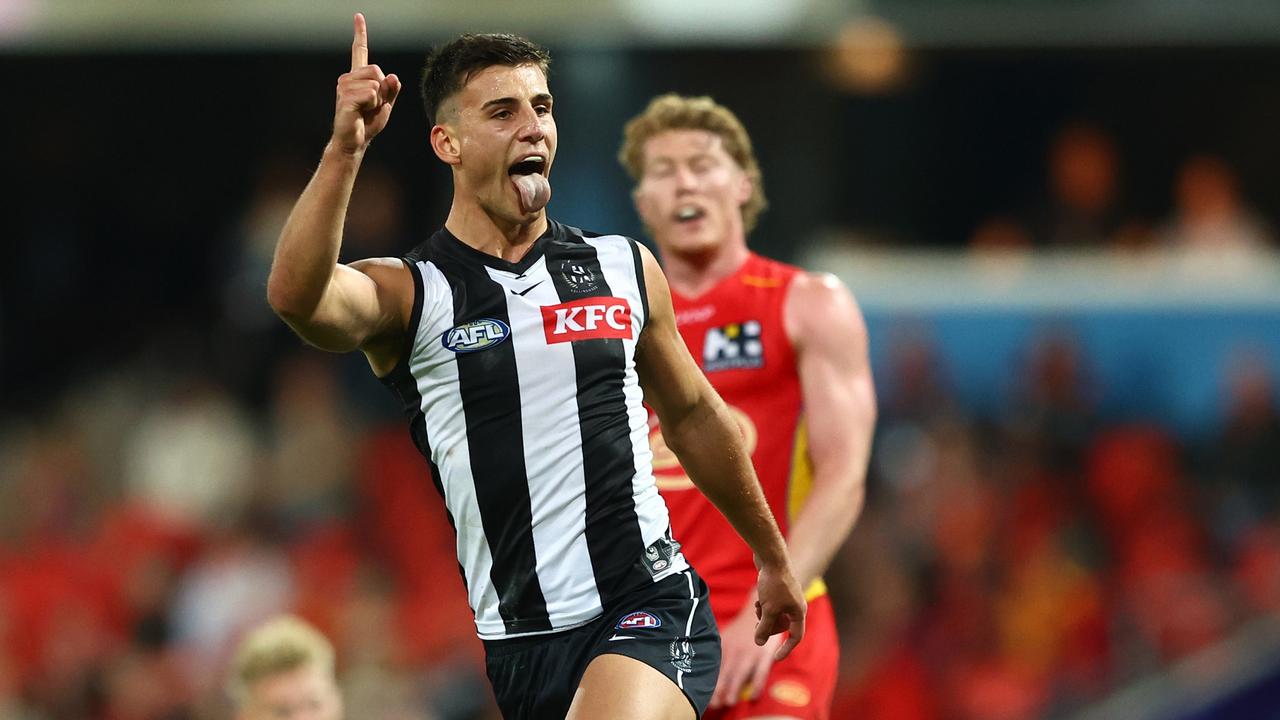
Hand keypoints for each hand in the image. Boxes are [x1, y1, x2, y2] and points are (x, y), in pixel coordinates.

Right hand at [332, 13, 400, 154]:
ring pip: (376, 83)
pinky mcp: (346, 97)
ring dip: (378, 99)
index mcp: (358, 78)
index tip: (358, 16)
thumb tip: (393, 77)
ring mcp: (345, 87)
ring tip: (366, 110)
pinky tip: (361, 112)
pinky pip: (371, 93)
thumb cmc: (368, 123)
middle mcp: (348, 78)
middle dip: (383, 90)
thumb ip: (391, 90)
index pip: (359, 51)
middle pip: (377, 70)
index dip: (360, 34)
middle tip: (373, 105)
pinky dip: (373, 104)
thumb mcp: (386, 105)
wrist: (356, 141)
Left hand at [709, 601, 783, 708]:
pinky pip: (761, 672)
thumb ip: (719, 653)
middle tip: (714, 704)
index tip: (704, 695)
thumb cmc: (741, 630)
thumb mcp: (726, 637)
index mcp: (725, 646)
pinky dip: (758, 684)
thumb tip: (706, 671)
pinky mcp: (765, 654)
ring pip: (741, 673)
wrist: (761, 610)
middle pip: (726, 672)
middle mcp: (736, 650)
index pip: (716, 667)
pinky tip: (754, 696)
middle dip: (720, 689)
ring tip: (729, 701)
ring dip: (735, 688)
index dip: (711, 682)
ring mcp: (751, 652)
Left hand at [753, 560, 805, 660]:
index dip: (787, 649)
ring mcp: (788, 599)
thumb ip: (764, 628)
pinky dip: (763, 606)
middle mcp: (796, 606)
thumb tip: (759, 643)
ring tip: (758, 606)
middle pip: (782, 627)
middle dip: (769, 626)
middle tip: (757, 624)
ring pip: (775, 617)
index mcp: (799, 612)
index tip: (776, 658)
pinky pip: (771, 607)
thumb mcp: (768, 609)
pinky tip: (758, 599)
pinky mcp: (779, 592)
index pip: (796, 637)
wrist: (771, 558)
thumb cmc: (774, 583)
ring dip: (764, 615)